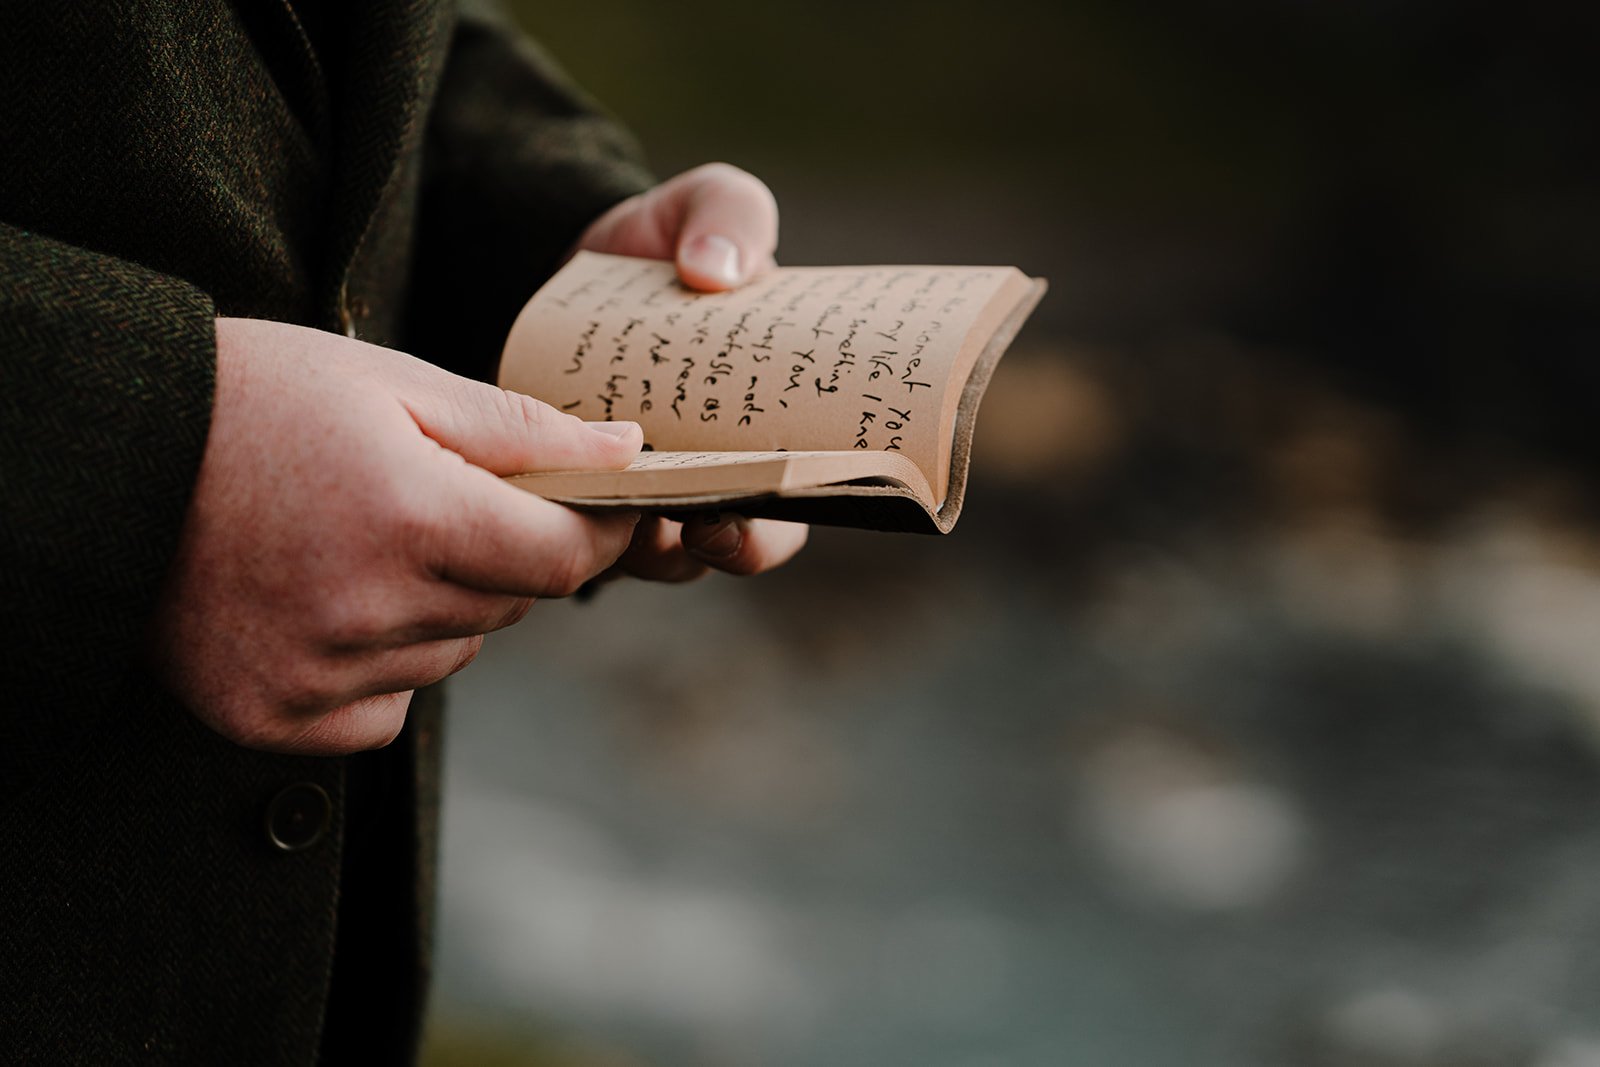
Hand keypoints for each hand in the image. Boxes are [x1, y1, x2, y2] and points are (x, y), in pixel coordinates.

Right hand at [147, 317, 642, 754]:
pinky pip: (385, 711)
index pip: (561, 560)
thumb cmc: (259, 401)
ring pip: (451, 657)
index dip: (594, 533)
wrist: (114, 457)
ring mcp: (314, 673)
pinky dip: (381, 668)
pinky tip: (328, 605)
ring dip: (441, 611)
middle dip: (504, 558)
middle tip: (441, 504)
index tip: (596, 510)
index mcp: (410, 516)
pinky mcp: (270, 717)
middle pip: (510, 609)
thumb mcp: (397, 383)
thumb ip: (525, 430)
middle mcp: (367, 609)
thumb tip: (630, 456)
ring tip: (364, 545)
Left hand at [575, 162, 808, 579]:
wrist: (570, 270)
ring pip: (666, 557)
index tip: (784, 490)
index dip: (808, 505)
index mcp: (777, 421)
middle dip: (732, 545)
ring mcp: (653, 497)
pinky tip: (566, 497)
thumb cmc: (662, 246)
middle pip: (745, 545)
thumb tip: (715, 269)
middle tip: (706, 522)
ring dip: (652, 546)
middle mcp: (722, 473)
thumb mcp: (706, 204)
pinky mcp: (584, 501)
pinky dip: (582, 529)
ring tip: (626, 507)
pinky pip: (588, 542)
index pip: (814, 491)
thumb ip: (727, 212)